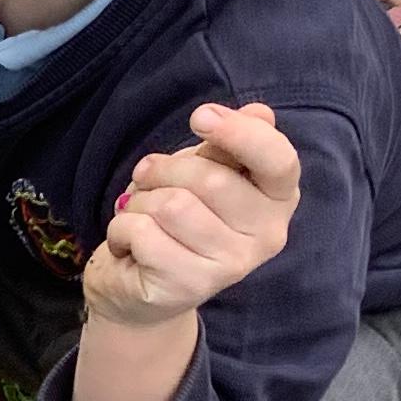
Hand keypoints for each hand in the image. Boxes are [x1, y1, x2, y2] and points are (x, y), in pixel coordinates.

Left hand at [83, 103, 298, 324]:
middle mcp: (268, 235)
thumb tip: (260, 112)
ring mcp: (232, 265)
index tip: (199, 117)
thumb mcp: (203, 172)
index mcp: (279, 198)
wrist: (142, 287)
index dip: (239, 132)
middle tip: (146, 180)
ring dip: (139, 202)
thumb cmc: (177, 221)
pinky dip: (121, 229)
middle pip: (209, 179)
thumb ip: (229, 145)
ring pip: (171, 205)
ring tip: (140, 217)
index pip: (279, 160)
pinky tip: (129, 245)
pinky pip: (143, 233)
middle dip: (162, 170)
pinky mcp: (191, 286)